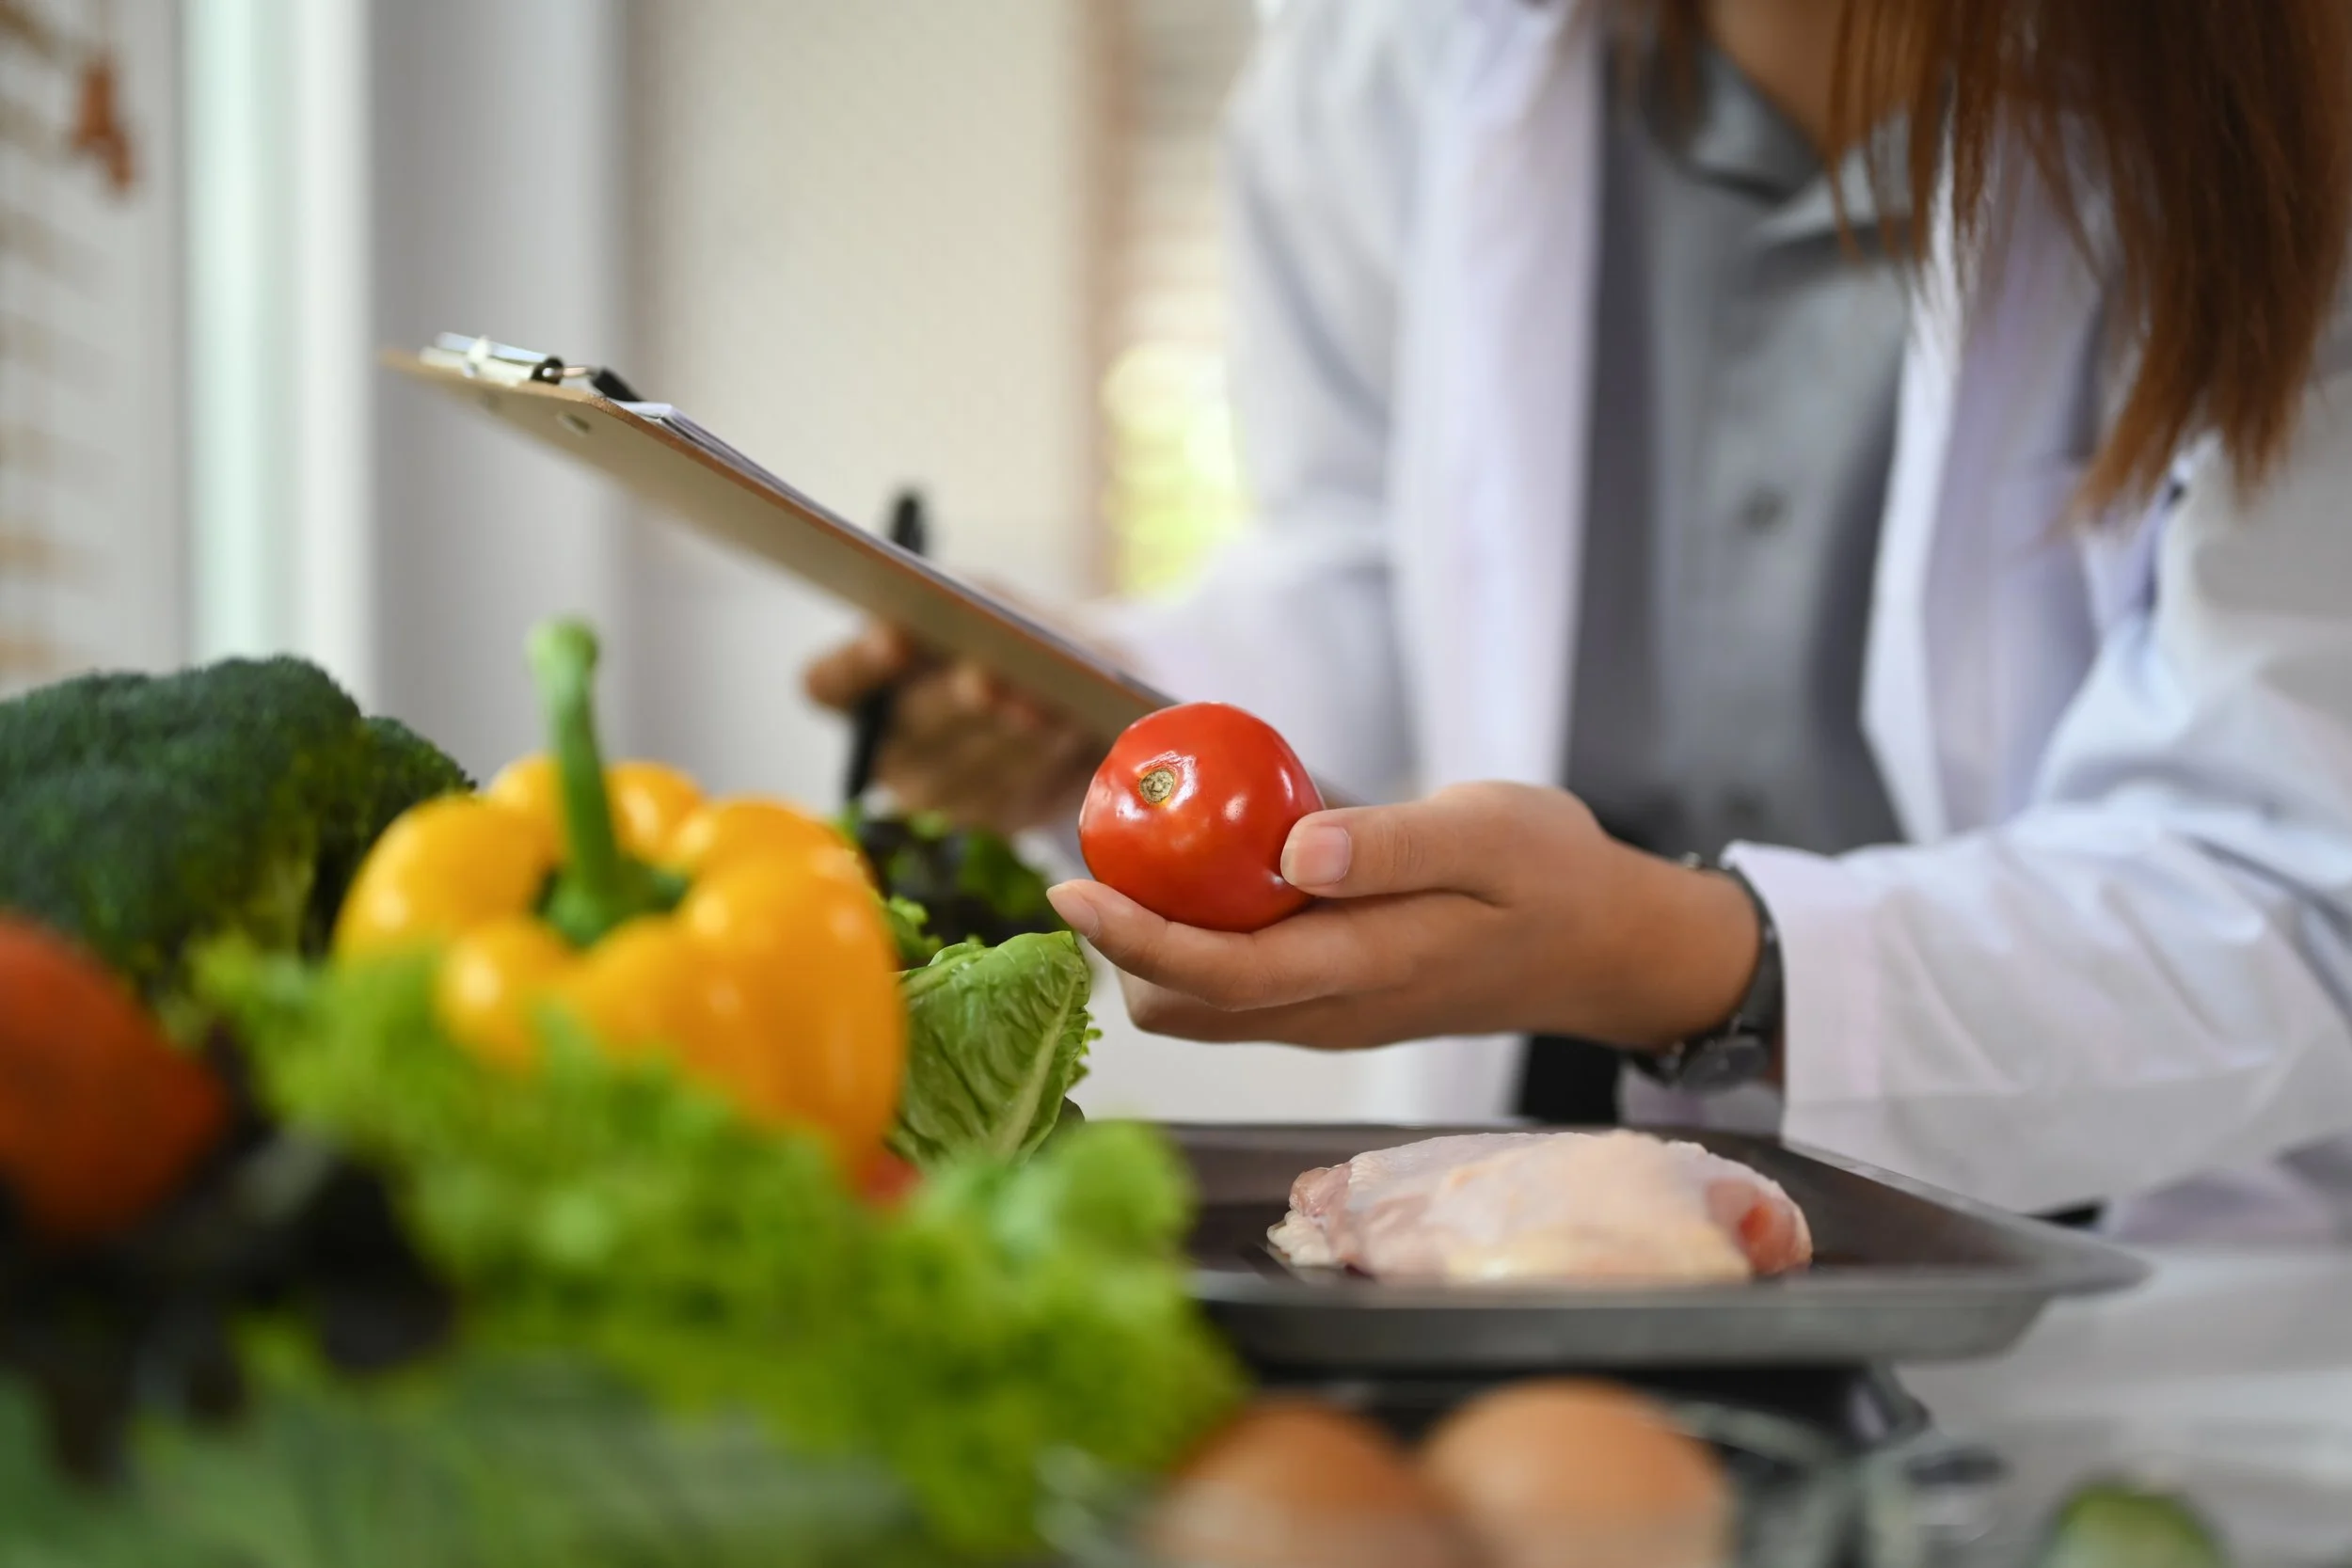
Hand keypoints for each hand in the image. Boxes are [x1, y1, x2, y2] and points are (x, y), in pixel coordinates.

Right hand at [802, 620, 1103, 835]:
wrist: (1073, 685)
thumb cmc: (1009, 631)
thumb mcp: (987, 600)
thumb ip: (969, 602)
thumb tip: (969, 618)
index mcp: (863, 683)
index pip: (828, 684)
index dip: (857, 666)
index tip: (896, 638)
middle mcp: (887, 745)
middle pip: (907, 726)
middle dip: (953, 701)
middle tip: (988, 679)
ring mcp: (934, 791)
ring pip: (963, 764)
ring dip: (1008, 732)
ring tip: (1047, 704)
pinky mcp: (988, 818)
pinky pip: (1007, 793)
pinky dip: (1041, 757)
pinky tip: (1068, 730)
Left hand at [1043, 783, 1761, 1051]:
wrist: (1610, 947)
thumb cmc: (1557, 876)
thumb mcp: (1492, 835)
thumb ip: (1393, 847)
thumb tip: (1292, 853)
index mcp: (1367, 969)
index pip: (1223, 974)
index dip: (1136, 939)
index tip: (1070, 889)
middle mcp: (1335, 1012)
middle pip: (1190, 1007)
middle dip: (1126, 943)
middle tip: (1099, 850)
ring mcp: (1333, 1018)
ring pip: (1207, 1009)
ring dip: (1157, 945)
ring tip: (1142, 856)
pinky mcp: (1337, 1005)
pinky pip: (1240, 990)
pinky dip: (1199, 944)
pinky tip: (1206, 877)